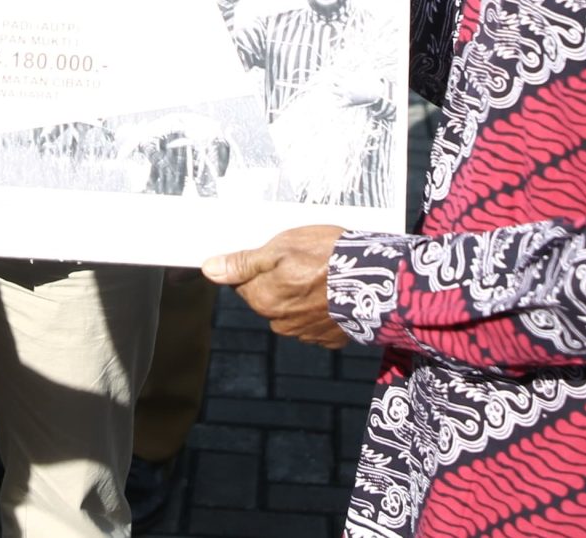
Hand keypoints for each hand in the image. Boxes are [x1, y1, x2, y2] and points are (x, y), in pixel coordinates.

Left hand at [204, 224, 348, 345]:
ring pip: (292, 310)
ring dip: (301, 296)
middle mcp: (280, 323)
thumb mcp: (281, 248)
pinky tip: (334, 293)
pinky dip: (322, 309)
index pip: (244, 282)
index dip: (259, 265)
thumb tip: (209, 269)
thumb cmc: (327, 257)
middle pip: (267, 297)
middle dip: (279, 281)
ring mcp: (306, 334)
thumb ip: (243, 262)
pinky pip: (316, 322)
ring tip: (324, 275)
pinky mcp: (331, 338)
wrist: (376, 281)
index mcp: (263, 299)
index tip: (277, 254)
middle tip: (304, 261)